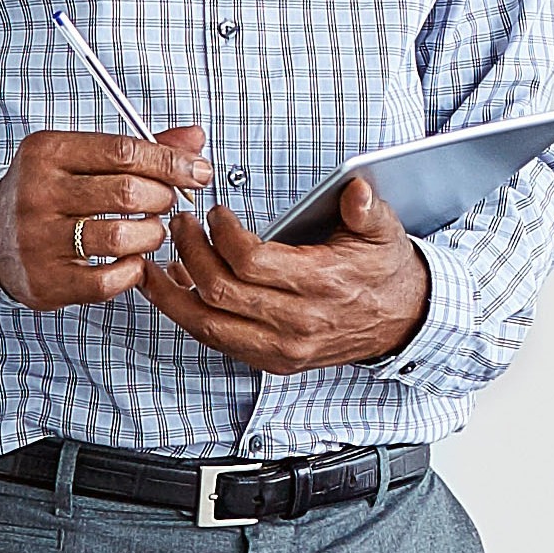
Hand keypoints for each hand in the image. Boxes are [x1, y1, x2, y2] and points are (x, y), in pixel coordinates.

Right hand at [0, 127, 216, 310]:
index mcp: (47, 151)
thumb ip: (138, 149)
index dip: (171, 162)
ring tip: (151, 231)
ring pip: (121, 237)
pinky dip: (133, 271)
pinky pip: (108, 280)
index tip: (198, 172)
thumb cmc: (48, 192)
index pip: (124, 151)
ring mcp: (37, 239)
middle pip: (127, 193)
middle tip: (166, 203)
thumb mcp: (81, 158)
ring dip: (152, 235)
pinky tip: (133, 261)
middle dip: (163, 198)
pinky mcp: (45, 280)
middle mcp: (37, 193)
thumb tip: (196, 140)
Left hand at [133, 175, 429, 373]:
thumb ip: (367, 209)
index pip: (251, 262)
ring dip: (172, 294)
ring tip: (153, 264)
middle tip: (181, 224)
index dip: (222, 235)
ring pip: (207, 325)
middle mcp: (297, 322)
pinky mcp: (272, 361)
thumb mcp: (383, 232)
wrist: (400, 320)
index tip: (216, 214)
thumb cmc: (384, 272)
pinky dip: (187, 316)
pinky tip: (174, 292)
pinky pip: (216, 341)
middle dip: (190, 252)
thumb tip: (357, 190)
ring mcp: (282, 348)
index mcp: (321, 285)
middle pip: (220, 291)